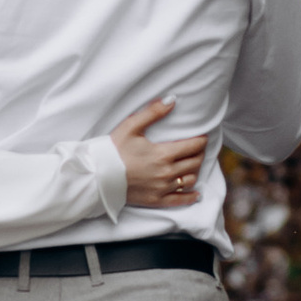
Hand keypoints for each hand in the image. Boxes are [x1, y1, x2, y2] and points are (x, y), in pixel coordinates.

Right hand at [110, 97, 212, 214]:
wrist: (98, 175)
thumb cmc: (113, 149)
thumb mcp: (131, 126)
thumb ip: (153, 112)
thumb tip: (172, 100)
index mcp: (163, 154)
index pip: (193, 146)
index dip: (201, 140)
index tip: (202, 137)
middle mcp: (166, 172)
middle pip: (194, 163)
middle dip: (199, 154)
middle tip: (198, 149)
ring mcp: (162, 188)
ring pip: (190, 180)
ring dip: (194, 171)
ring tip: (192, 164)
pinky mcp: (156, 200)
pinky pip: (179, 200)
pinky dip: (190, 196)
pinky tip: (196, 193)